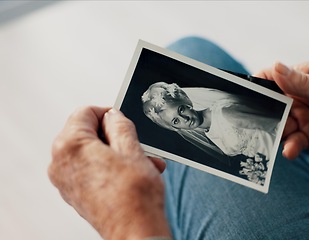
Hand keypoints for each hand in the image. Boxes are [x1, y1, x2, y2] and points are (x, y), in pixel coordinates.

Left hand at [48, 107, 170, 239]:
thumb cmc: (134, 197)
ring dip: (118, 153)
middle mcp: (60, 163)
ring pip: (92, 152)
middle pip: (87, 133)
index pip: (85, 112)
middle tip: (138, 145)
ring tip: (143, 163)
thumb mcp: (132, 149)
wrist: (135, 231)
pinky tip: (133, 174)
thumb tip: (113, 116)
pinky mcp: (74, 193)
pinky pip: (90, 169)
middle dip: (116, 137)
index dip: (108, 113)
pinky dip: (110, 167)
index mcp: (70, 145)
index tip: (123, 120)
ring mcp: (65, 180)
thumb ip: (120, 125)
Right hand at [256, 62, 308, 164]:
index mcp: (303, 78)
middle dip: (266, 115)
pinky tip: (290, 150)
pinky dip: (289, 147)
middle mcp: (299, 98)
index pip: (273, 79)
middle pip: (272, 106)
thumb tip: (274, 66)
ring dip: (278, 133)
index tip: (246, 96)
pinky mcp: (308, 138)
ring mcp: (303, 118)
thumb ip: (299, 82)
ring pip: (280, 126)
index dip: (259, 86)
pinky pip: (292, 142)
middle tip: (260, 123)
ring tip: (281, 137)